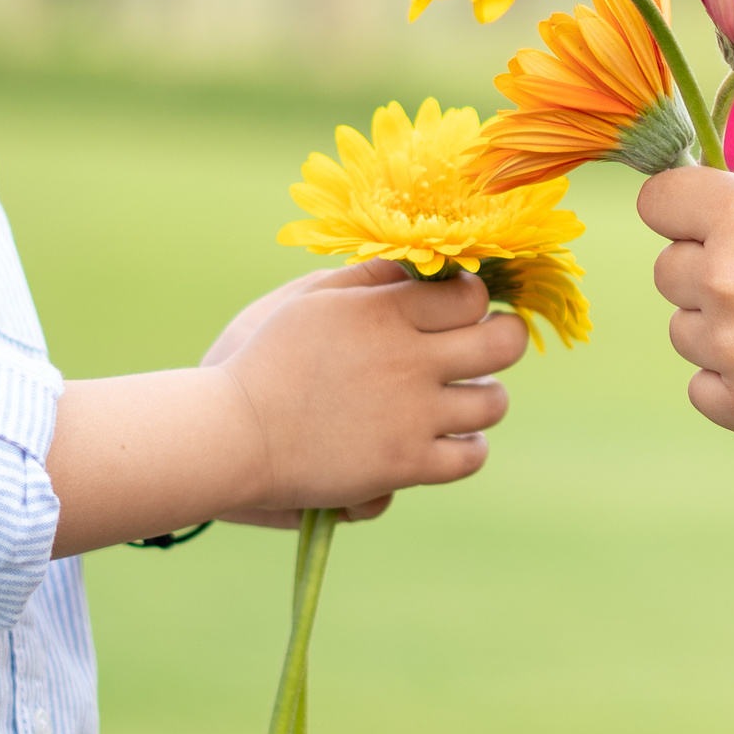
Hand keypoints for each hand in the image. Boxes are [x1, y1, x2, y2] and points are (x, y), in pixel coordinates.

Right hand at [46, 260, 527, 557]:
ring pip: (494, 403)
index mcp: (385, 313)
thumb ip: (368, 279)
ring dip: (482, 398)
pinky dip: (466, 447)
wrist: (230, 436)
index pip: (472, 294)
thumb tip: (417, 268)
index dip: (473, 299)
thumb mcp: (309, 300)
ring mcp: (413, 416)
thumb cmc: (262, 361)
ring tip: (459, 396)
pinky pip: (471, 456)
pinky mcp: (407, 465)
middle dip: (501, 340)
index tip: (460, 308)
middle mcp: (409, 361)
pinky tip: (446, 438)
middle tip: (484, 346)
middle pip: (502, 344)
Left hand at [638, 152, 733, 435]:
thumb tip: (686, 170)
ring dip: (719, 328)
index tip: (705, 223)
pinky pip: (700, 388)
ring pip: (683, 332)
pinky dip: (730, 381)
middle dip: (705, 271)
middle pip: (666, 272)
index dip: (681, 211)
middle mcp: (724, 278)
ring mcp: (733, 346)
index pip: (655, 203)